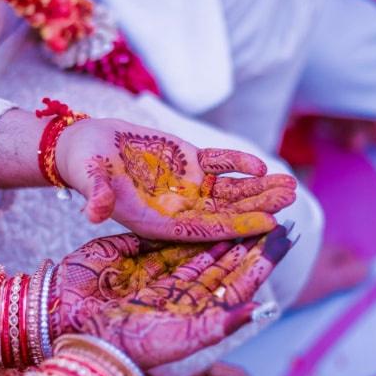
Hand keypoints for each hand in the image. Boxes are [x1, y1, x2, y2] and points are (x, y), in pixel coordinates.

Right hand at [55, 118, 296, 240]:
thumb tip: (95, 211)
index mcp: (158, 222)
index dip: (236, 225)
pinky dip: (239, 165)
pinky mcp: (190, 164)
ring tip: (290, 185)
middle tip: (290, 199)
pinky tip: (260, 166)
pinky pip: (220, 165)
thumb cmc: (84, 167)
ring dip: (259, 188)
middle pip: (226, 212)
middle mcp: (178, 209)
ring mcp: (188, 187)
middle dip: (258, 205)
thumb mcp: (88, 180)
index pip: (204, 228)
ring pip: (230, 191)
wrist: (85, 146)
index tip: (267, 223)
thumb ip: (96, 196)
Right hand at [60, 226, 291, 367]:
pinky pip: (169, 235)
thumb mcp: (173, 338)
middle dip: (250, 238)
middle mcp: (181, 292)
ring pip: (200, 245)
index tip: (283, 236)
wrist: (66, 321)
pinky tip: (208, 203)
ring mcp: (157, 272)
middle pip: (225, 261)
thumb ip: (214, 326)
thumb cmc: (120, 341)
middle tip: (275, 209)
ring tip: (249, 202)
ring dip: (225, 226)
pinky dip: (189, 220)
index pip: (237, 283)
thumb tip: (258, 311)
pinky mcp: (135, 252)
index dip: (261, 261)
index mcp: (195, 314)